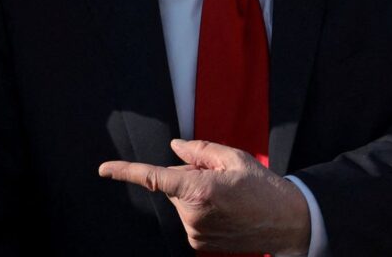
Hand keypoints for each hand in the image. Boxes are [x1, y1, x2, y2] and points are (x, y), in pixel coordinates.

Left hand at [99, 139, 310, 254]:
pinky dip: (199, 209)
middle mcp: (193, 214)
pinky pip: (188, 217)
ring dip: (194, 193)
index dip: (125, 171)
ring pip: (180, 202)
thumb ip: (198, 150)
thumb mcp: (234, 158)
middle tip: (218, 177)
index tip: (103, 169)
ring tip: (226, 195)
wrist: (288, 223)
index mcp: (199, 189)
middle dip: (186, 175)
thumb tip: (173, 148)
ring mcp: (195, 233)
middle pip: (172, 185)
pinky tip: (224, 209)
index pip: (154, 178)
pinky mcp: (199, 243)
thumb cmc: (263, 186)